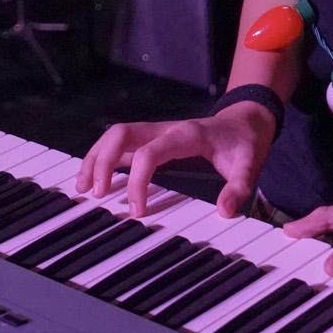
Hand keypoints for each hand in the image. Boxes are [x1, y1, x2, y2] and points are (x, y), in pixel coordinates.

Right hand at [76, 103, 275, 218]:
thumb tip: (224, 212)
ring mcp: (156, 131)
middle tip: (96, 195)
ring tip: (82, 187)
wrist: (247, 120)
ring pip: (115, 135)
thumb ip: (238, 188)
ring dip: (95, 158)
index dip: (138, 181)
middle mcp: (166, 129)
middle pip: (121, 134)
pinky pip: (120, 143)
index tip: (138, 211)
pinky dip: (102, 157)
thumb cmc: (245, 142)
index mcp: (186, 135)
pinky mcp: (152, 138)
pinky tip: (93, 178)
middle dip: (102, 162)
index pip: (149, 153)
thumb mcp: (250, 165)